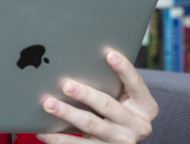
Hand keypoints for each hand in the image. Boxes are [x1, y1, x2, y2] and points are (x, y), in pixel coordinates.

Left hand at [36, 50, 158, 143]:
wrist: (123, 141)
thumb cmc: (120, 109)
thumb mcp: (126, 97)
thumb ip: (113, 82)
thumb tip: (81, 59)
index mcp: (146, 107)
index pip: (136, 84)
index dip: (124, 69)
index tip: (110, 54)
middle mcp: (137, 125)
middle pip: (107, 105)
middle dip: (85, 94)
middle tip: (66, 85)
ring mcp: (121, 141)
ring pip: (90, 125)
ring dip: (67, 113)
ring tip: (49, 104)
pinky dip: (58, 138)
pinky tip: (43, 131)